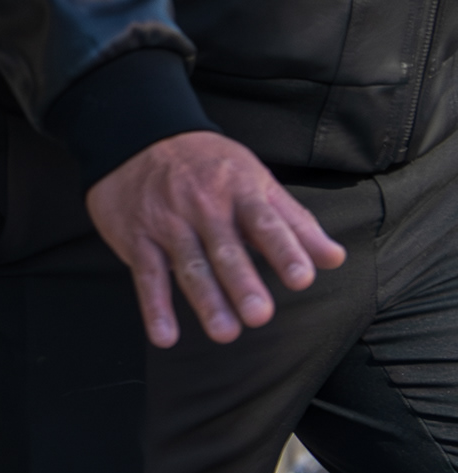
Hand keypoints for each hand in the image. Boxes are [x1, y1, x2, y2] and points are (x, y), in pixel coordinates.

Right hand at [87, 129, 344, 349]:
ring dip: (205, 299)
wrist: (137, 136)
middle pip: (225, 248)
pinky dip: (154, 306)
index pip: (264, 222)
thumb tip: (335, 259)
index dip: (284, 250)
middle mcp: (203, 206)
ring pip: (188, 264)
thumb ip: (295, 223)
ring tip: (225, 333)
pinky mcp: (137, 238)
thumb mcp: (255, 181)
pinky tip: (165, 336)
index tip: (302, 278)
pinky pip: (146, 275)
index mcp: (239, 191)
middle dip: (242, 282)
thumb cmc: (210, 166)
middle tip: (259, 315)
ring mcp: (167, 222)